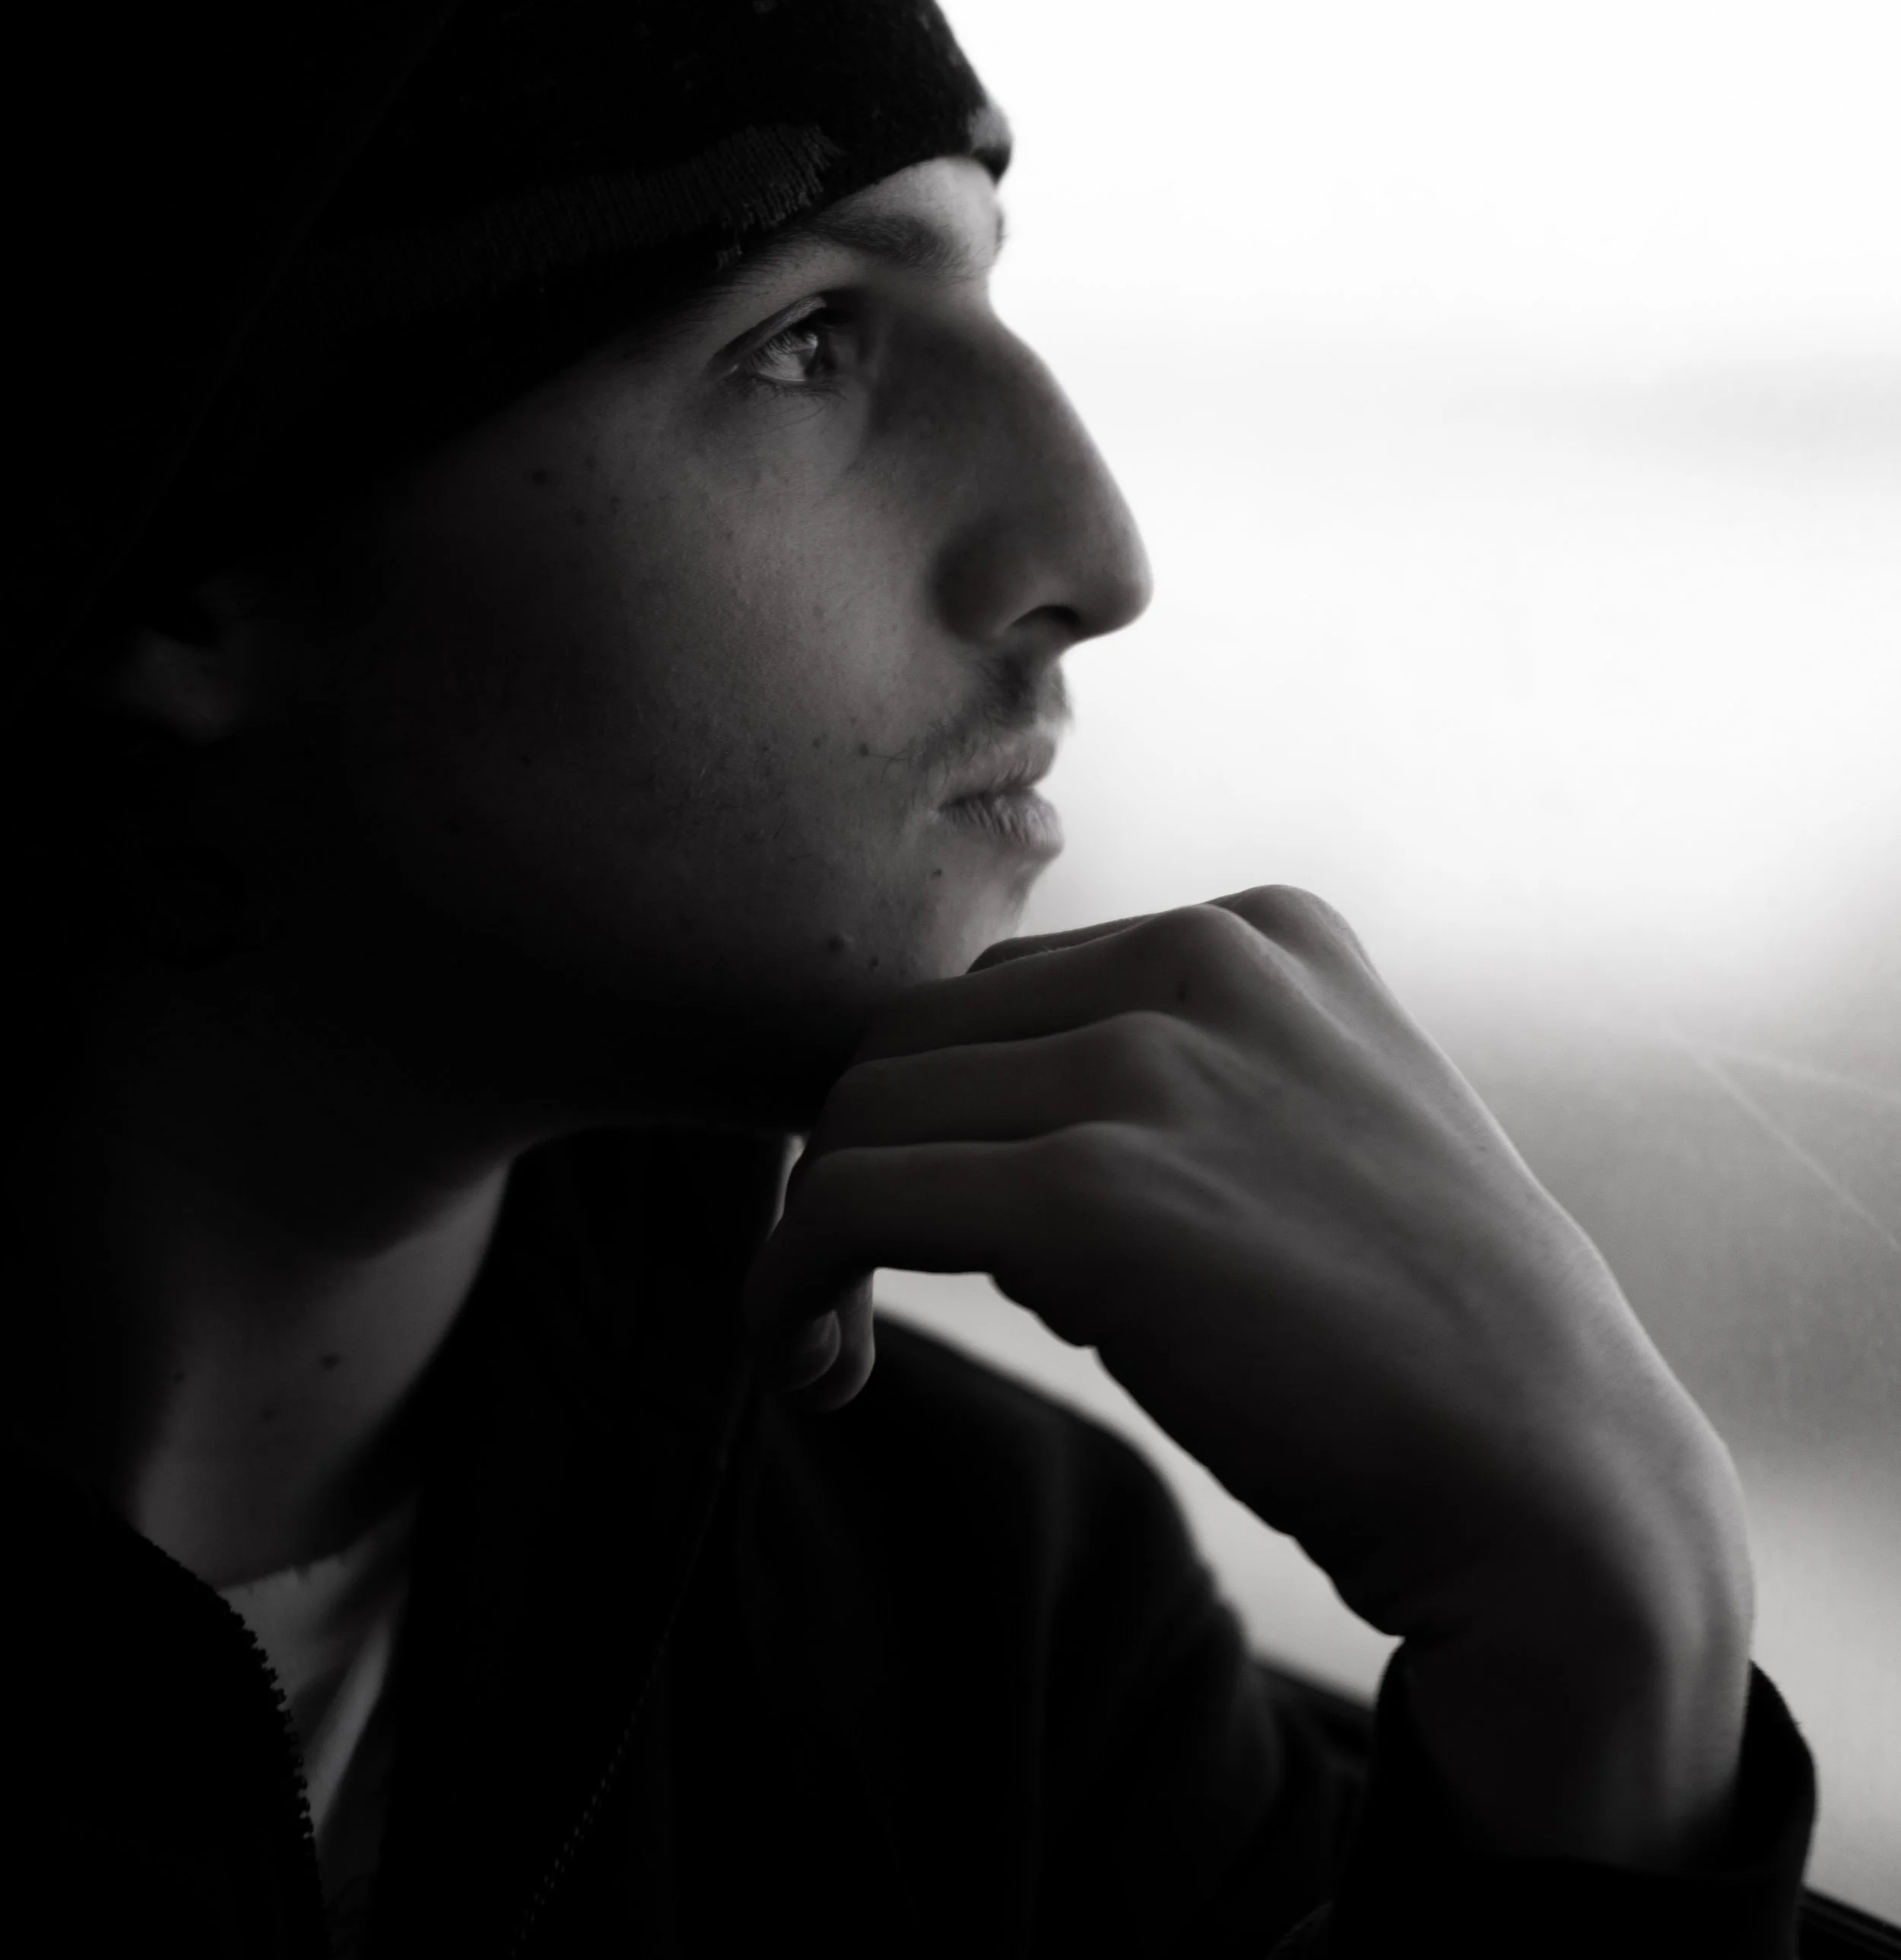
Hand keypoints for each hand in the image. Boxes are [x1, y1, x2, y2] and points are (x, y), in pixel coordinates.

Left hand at [744, 890, 1754, 1860]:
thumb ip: (1177, 1083)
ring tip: (833, 1341)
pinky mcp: (1089, 1193)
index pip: (1016, 989)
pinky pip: (847, 1202)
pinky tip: (809, 1363)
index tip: (945, 1228)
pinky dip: (791, 1279)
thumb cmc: (1424, 1336)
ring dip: (820, 1231)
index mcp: (1262, 928)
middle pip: (920, 1031)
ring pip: (864, 1109)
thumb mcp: (1317, 1129)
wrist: (1548, 1476)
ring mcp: (1149, 1064)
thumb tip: (968, 1137)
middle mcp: (1202, 956)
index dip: (958, 1115)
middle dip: (870, 1158)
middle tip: (860, 1289)